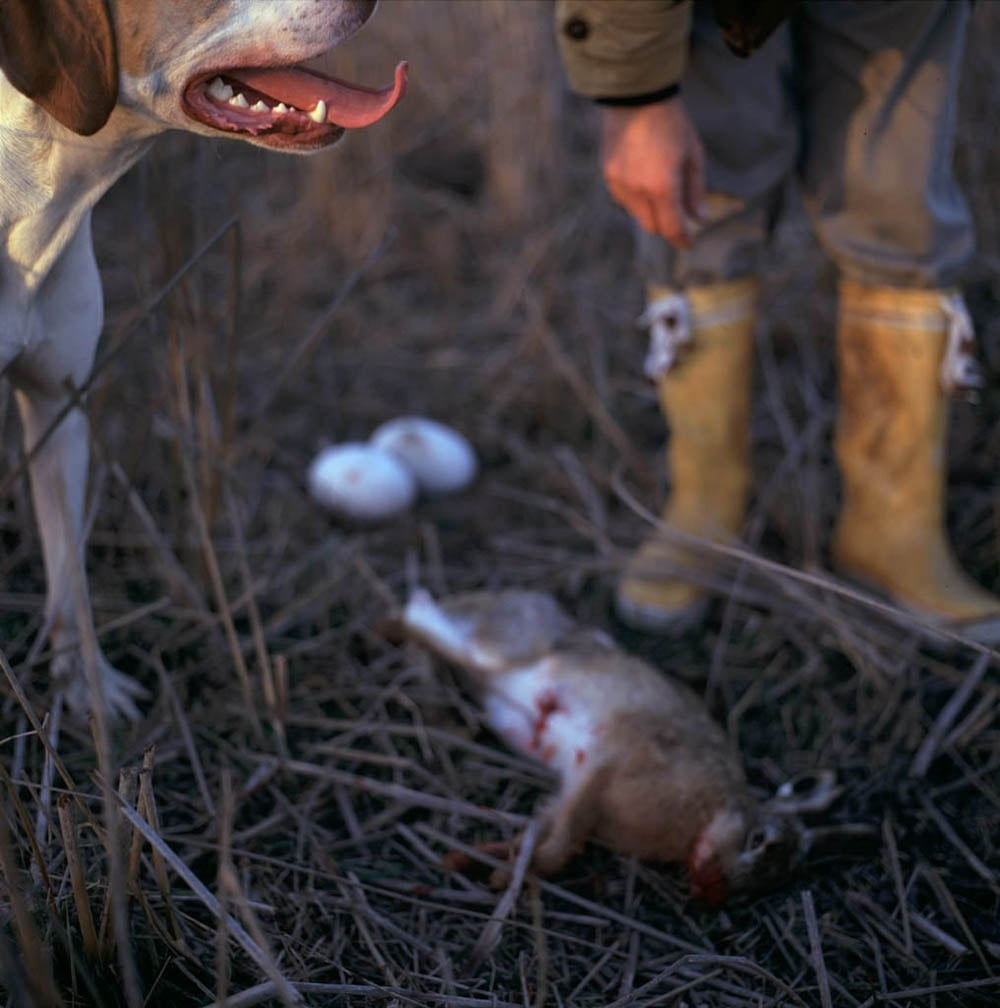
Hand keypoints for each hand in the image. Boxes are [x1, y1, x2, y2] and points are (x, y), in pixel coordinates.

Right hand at [600, 97, 705, 248]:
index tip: (688, 244)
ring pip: (637, 214)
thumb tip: (699, 218)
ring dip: (650, 210)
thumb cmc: (672, 122)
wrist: (636, 96)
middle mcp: (638, 191)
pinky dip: (636, 197)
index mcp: (662, 187)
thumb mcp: (693, 154)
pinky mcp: (608, 176)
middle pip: (652, 226)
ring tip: (660, 186)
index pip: (672, 227)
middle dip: (666, 225)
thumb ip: (695, 190)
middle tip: (678, 214)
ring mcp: (619, 185)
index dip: (682, 240)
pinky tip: (643, 175)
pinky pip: (624, 199)